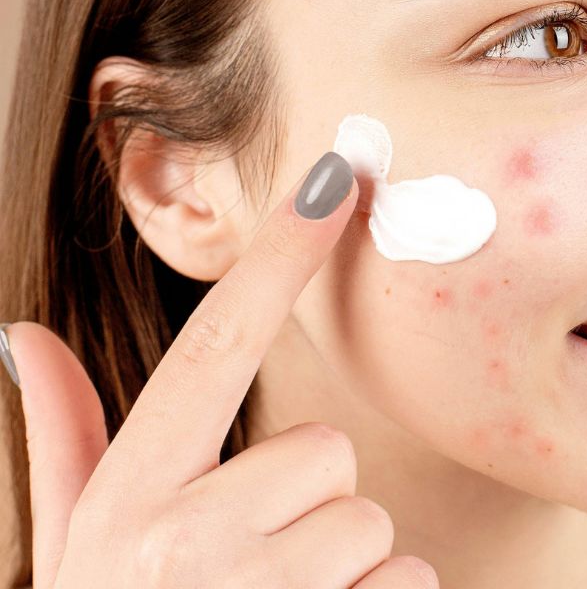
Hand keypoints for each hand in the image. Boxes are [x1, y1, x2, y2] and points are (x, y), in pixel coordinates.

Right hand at [6, 151, 438, 587]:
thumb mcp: (72, 550)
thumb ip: (60, 441)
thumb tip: (18, 335)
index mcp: (135, 495)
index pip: (219, 344)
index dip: (278, 255)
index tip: (335, 176)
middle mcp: (192, 537)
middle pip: (328, 456)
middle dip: (305, 507)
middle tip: (249, 570)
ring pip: (371, 522)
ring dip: (342, 568)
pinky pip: (410, 583)